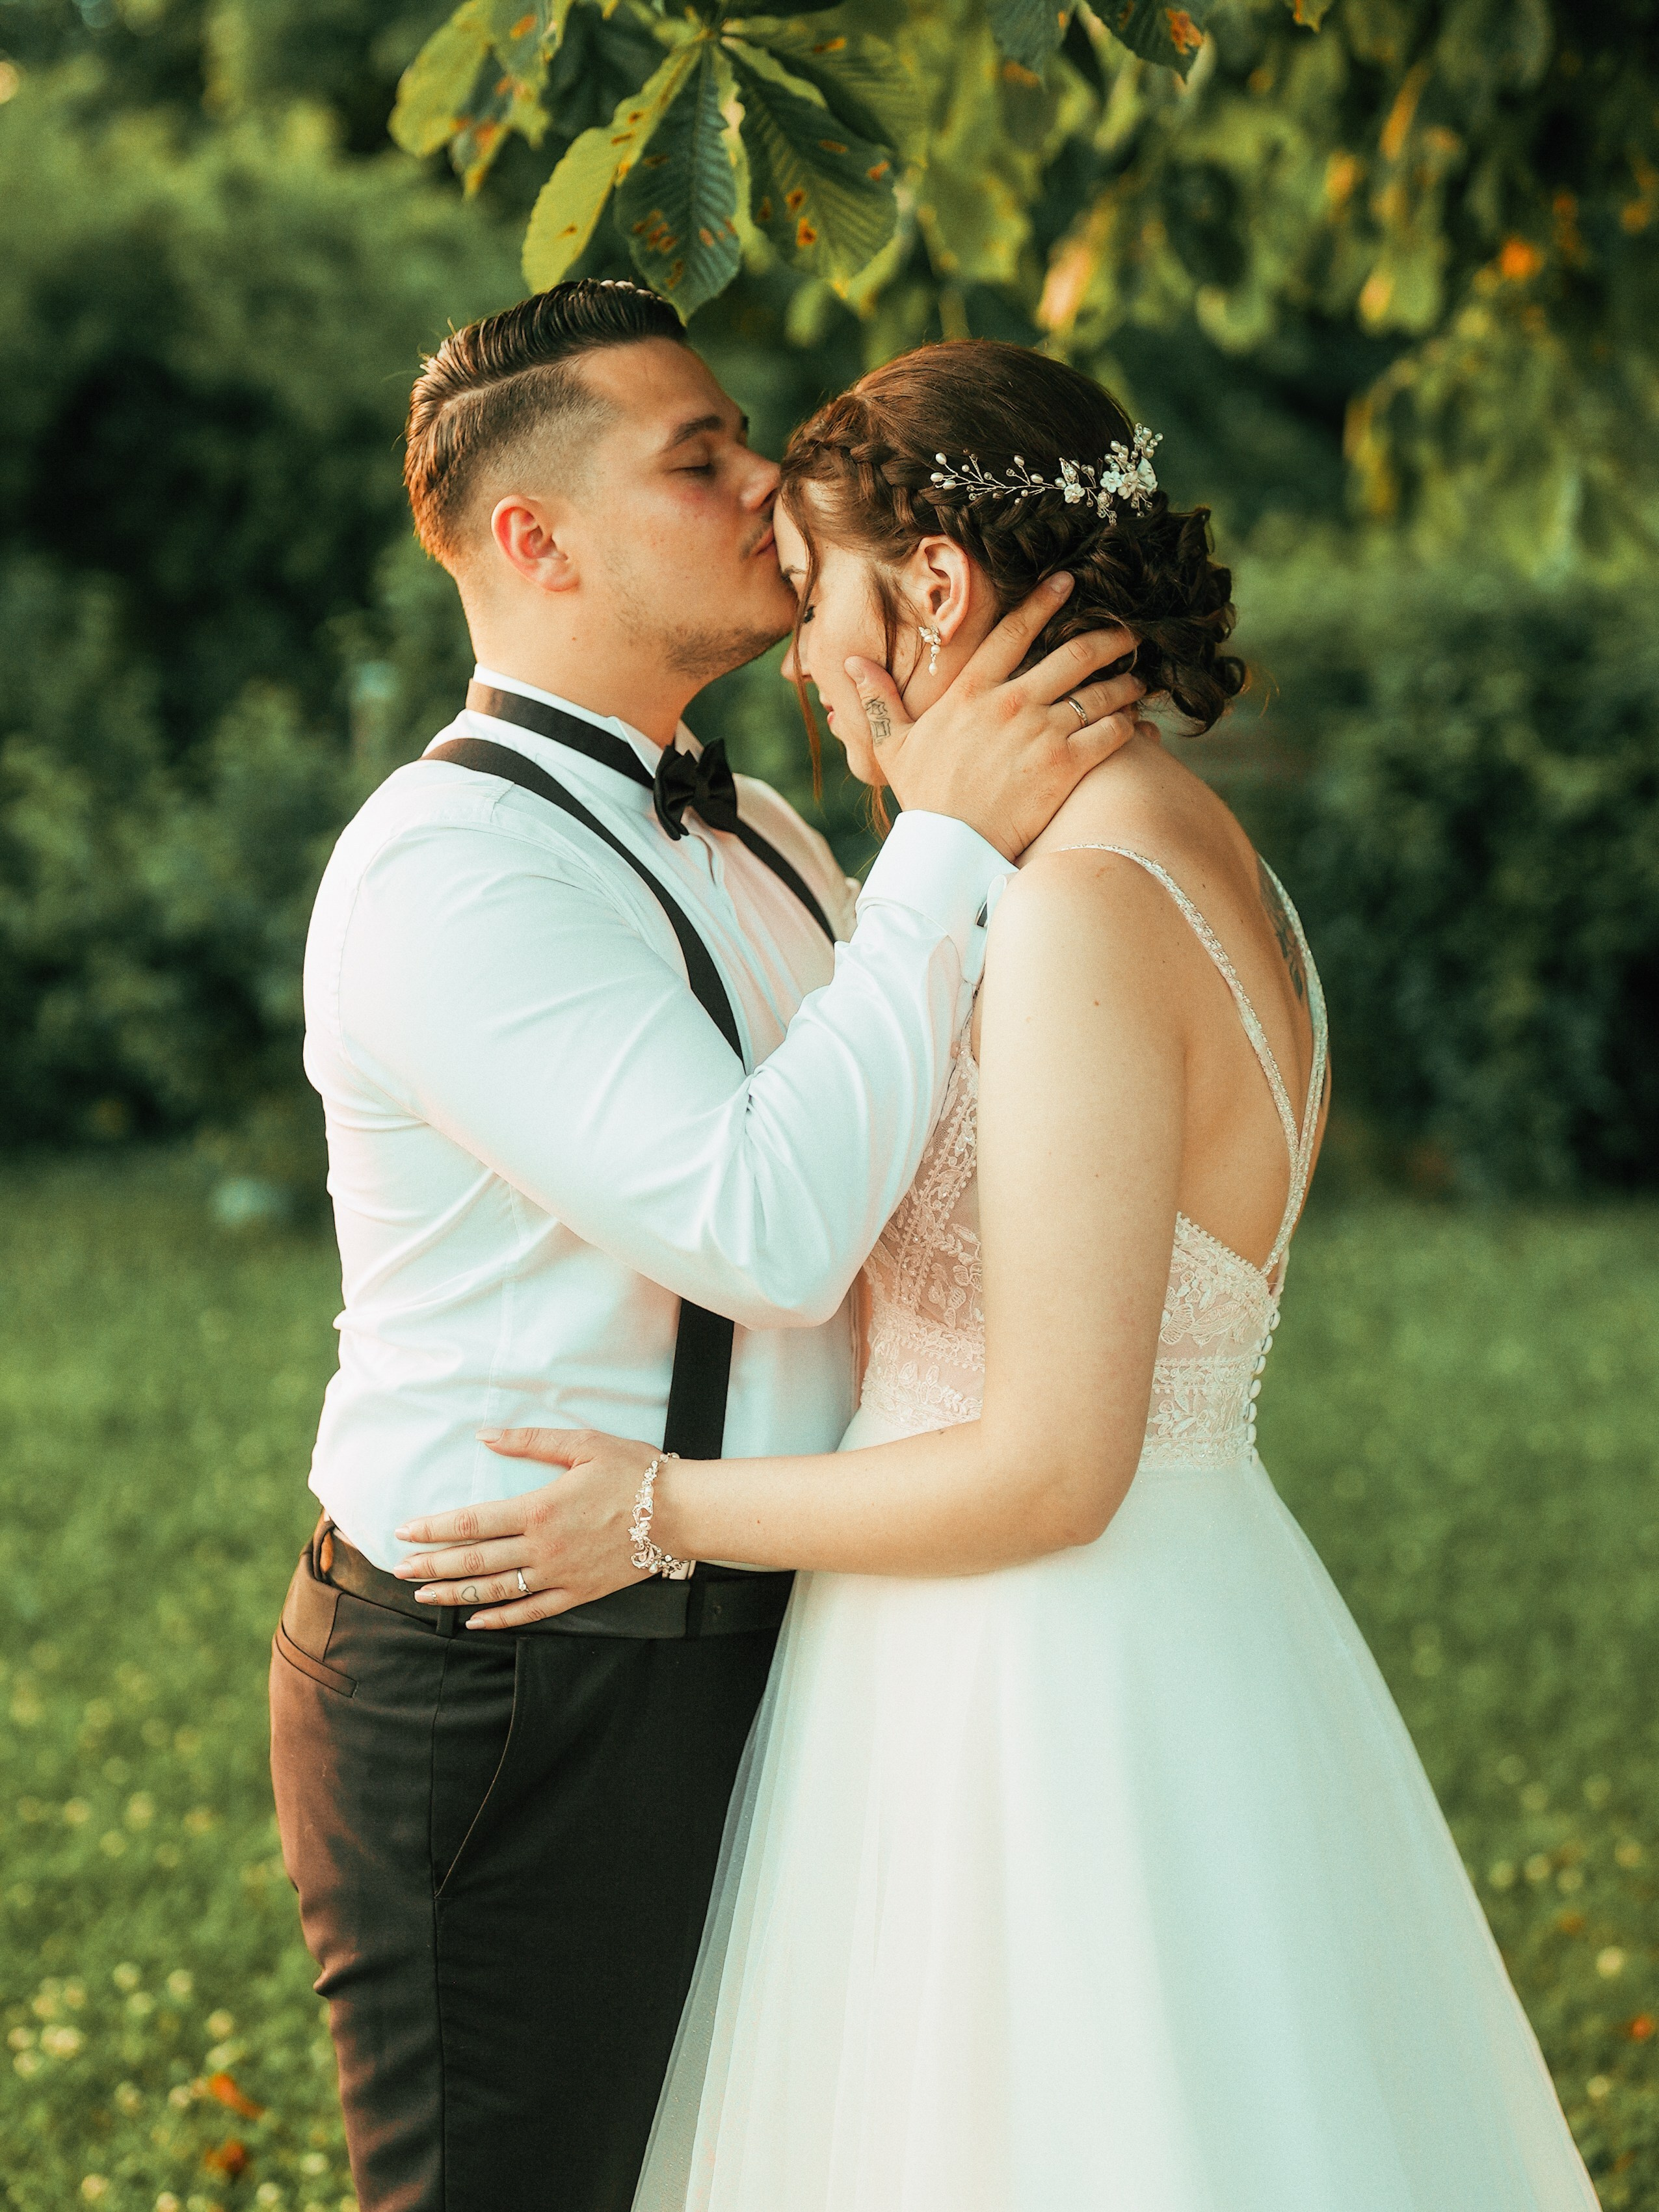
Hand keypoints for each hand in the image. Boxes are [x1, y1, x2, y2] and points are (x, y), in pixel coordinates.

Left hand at [392, 1428, 659, 1628]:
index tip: (405, 1533)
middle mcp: (544, 1548)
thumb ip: (530, 1441)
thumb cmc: (634, 1471)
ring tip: (424, 1596)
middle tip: (399, 1570)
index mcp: (540, 1508)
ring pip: (498, 1591)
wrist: (680, 1512)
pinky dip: (501, 1619)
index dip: (434, 1530)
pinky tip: (476, 1621)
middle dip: (433, 1566)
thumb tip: (485, 1435)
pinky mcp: (579, 1593)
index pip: (473, 1522)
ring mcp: (561, 1575)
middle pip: (477, 1561)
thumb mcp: (583, 1444)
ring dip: (457, 1595)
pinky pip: (533, 1612)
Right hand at [846, 574, 1148, 859]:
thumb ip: (878, 699)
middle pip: (1073, 653)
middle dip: (1108, 638)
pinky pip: (1111, 733)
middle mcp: (1010, 703)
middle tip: (1128, 633)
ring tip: (1139, 681)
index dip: (1045, 601)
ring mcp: (1041, 732)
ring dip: (1126, 683)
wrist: (949, 849)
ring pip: (1100, 691)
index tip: (1068, 582)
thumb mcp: (892, 746)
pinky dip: (1129, 725)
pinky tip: (1136, 724)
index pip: (1014, 631)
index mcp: (971, 691)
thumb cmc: (924, 799)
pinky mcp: (1065, 766)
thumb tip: (852, 662)